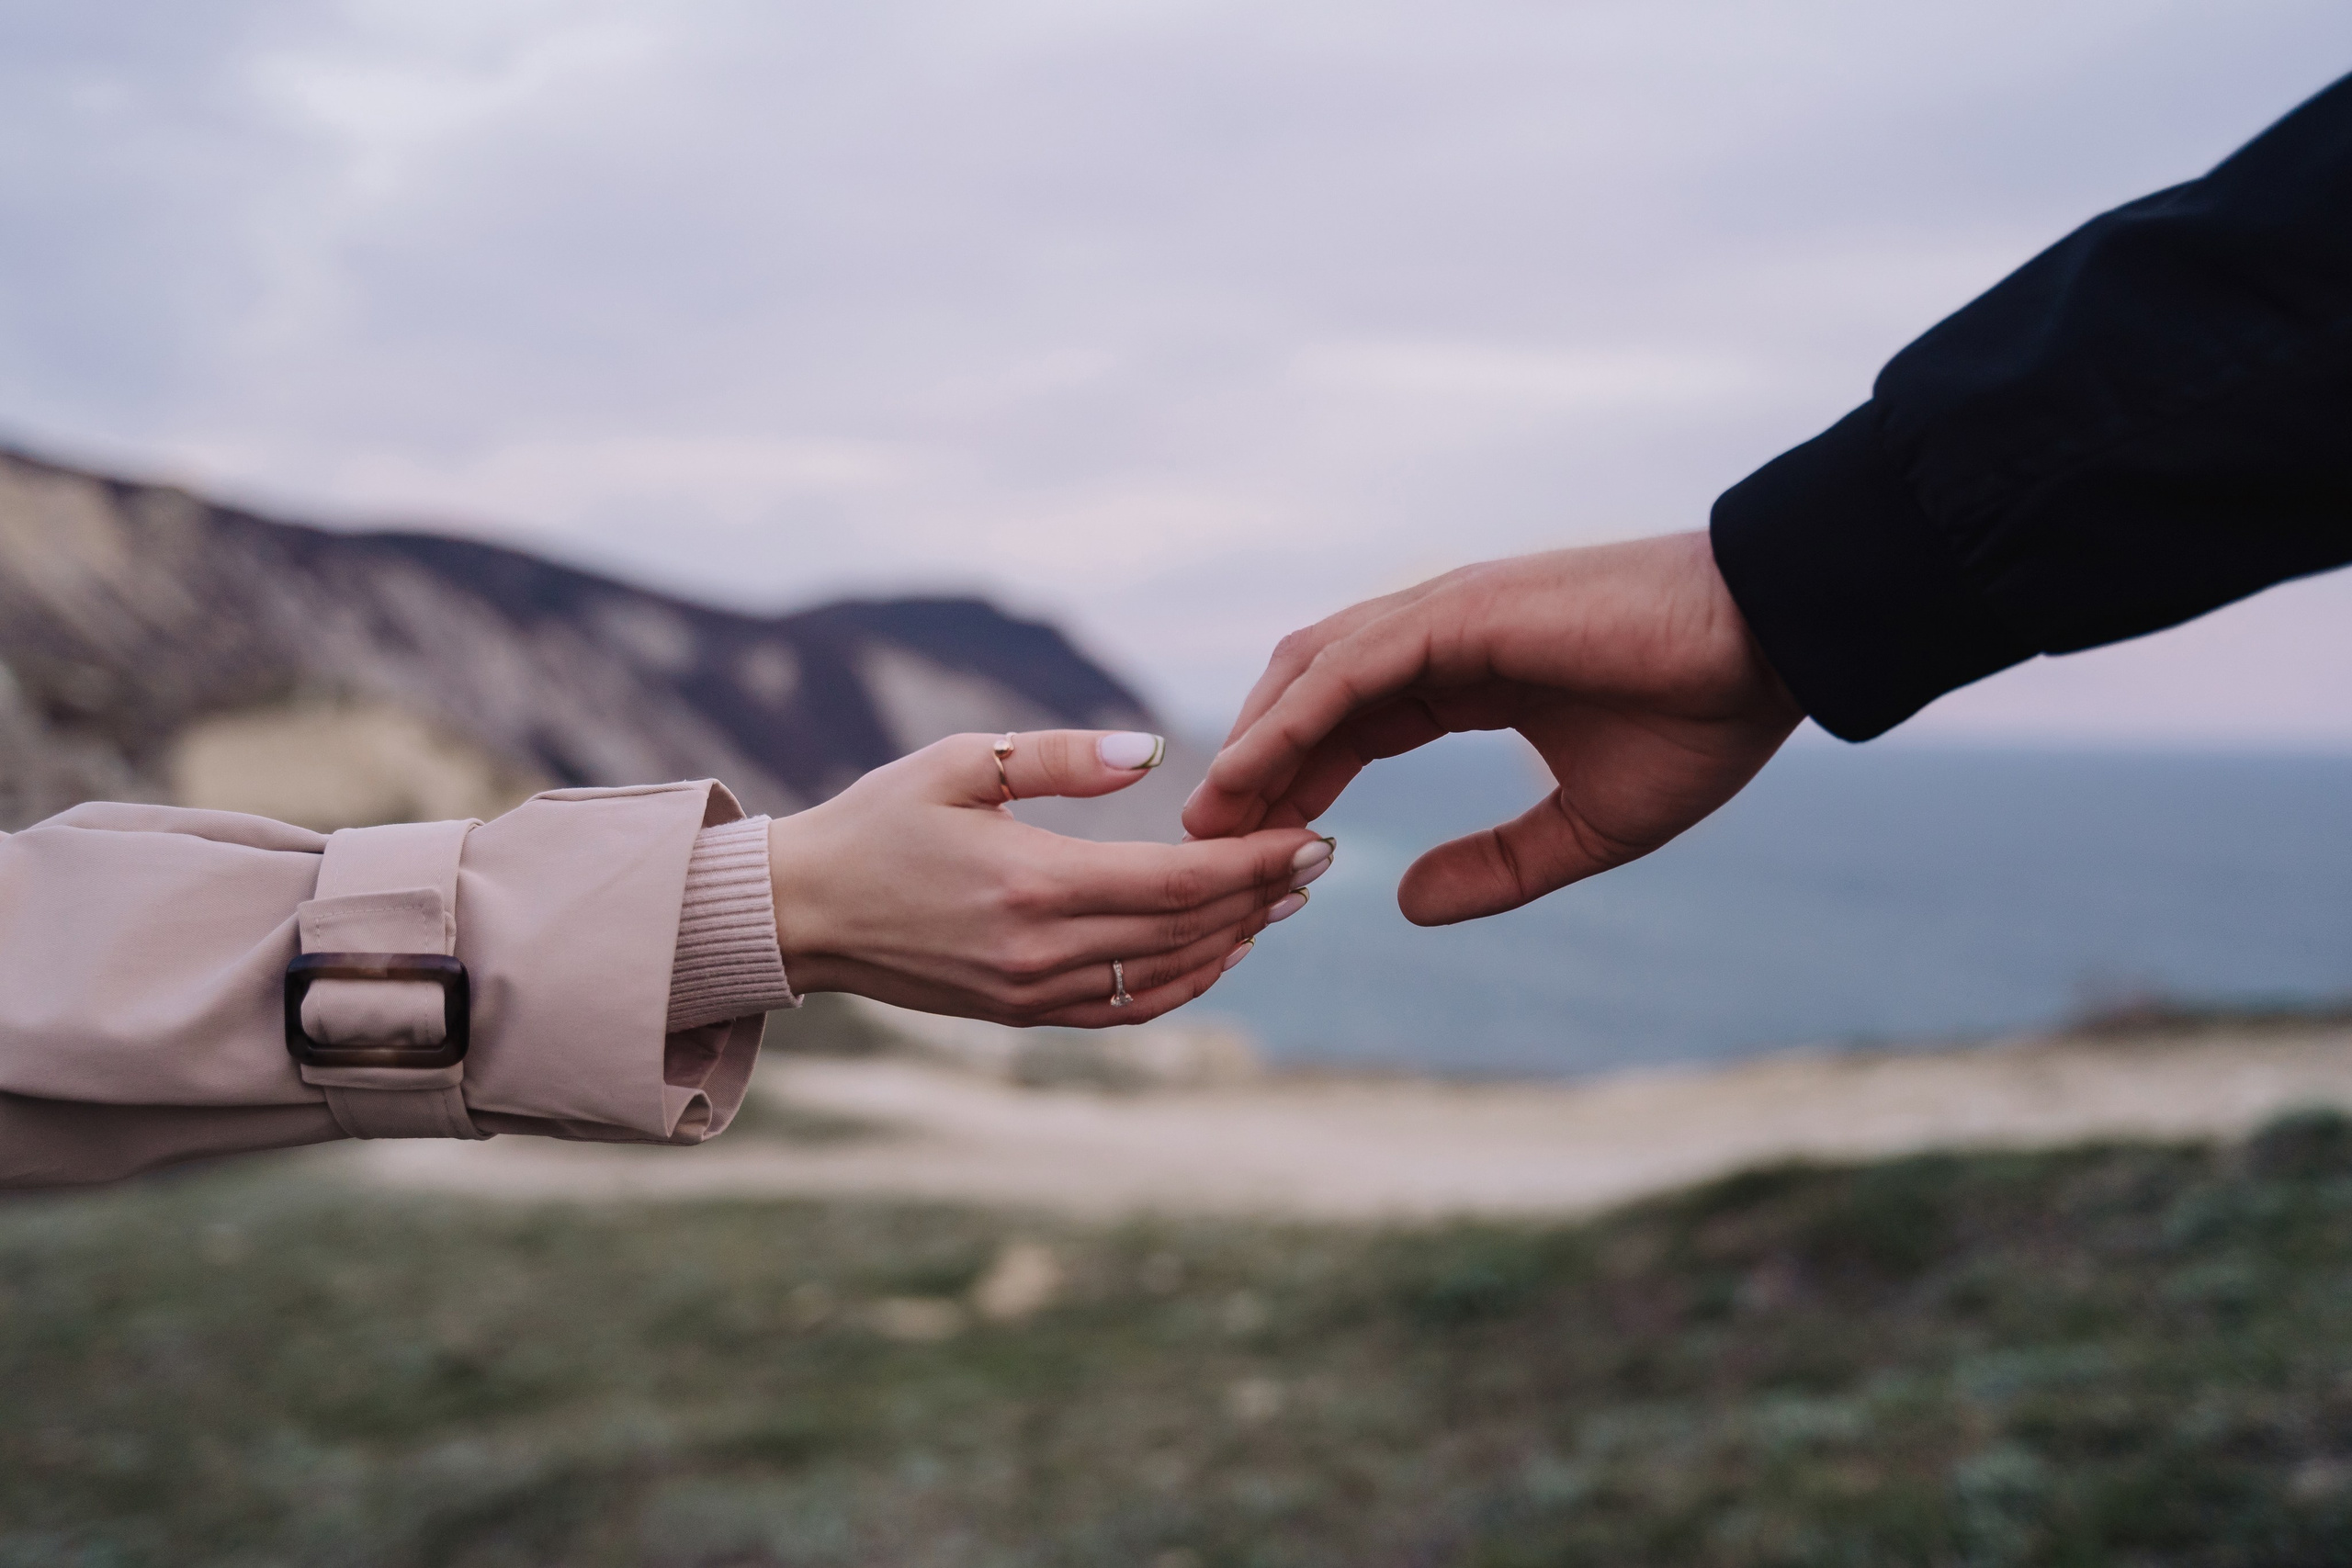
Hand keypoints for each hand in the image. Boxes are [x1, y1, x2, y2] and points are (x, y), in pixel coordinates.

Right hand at [768, 730, 1331, 1025]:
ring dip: (1233, 940)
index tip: (1309, 838)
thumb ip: (1058, 757)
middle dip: (1262, 896)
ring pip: (1166, 976)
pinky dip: (1184, 982)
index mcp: (1033, 883)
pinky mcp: (1023, 1014)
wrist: (803, 912)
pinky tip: (1216, 951)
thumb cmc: (879, 821)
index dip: (1254, 863)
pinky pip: (1128, 1008)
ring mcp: (1034, 993)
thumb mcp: (958, 764)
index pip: (1177, 881)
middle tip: (1318, 862)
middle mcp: (1041, 951)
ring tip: (1280, 900)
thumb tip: (1153, 750)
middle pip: (1188, 932)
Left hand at [1181, 533, 1801, 924]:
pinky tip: (1254, 775)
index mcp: (1468, 675)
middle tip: (1207, 841)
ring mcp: (1445, 614)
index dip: (1294, 781)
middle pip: (1310, 697)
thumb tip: (1402, 903)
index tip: (1250, 845)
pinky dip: (1292, 720)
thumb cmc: (1700, 723)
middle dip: (1254, 767)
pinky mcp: (1460, 611)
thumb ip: (1495, 866)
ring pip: (1312, 675)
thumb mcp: (1583, 828)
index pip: (1348, 725)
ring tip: (1210, 816)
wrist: (1770, 648)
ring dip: (1255, 744)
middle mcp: (1441, 635)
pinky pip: (1349, 670)